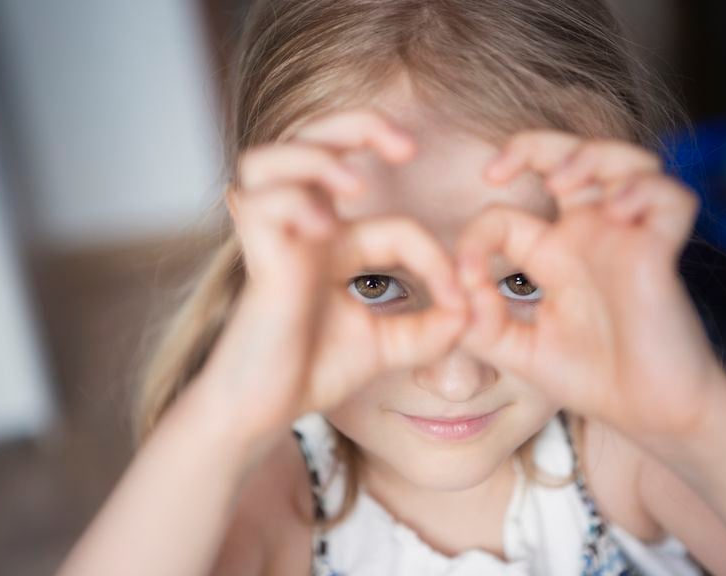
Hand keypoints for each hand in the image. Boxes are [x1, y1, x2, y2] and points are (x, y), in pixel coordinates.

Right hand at [197, 110, 466, 440]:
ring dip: (316, 156)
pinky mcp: (255, 258)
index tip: (458, 300)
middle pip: (314, 140)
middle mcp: (300, 230)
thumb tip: (471, 312)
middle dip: (360, 125)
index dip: (432, 254)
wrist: (266, 411)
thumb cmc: (312, 371)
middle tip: (406, 147)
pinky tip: (322, 228)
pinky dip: (291, 201)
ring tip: (354, 185)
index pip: (392, 223)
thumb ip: (427, 329)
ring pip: (270, 158)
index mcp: (332, 244)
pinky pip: (260, 203)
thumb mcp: (385, 346)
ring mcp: (273, 238)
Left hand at [455, 130, 722, 439]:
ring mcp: (628, 238)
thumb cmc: (590, 378)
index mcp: (554, 255)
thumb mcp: (516, 351)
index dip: (477, 235)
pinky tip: (619, 211)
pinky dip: (647, 191)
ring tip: (563, 182)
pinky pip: (671, 198)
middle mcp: (591, 236)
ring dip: (590, 156)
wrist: (647, 414)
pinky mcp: (662, 251)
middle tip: (498, 168)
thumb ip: (477, 325)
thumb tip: (452, 290)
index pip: (506, 217)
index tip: (465, 274)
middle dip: (534, 146)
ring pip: (624, 161)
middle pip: (570, 158)